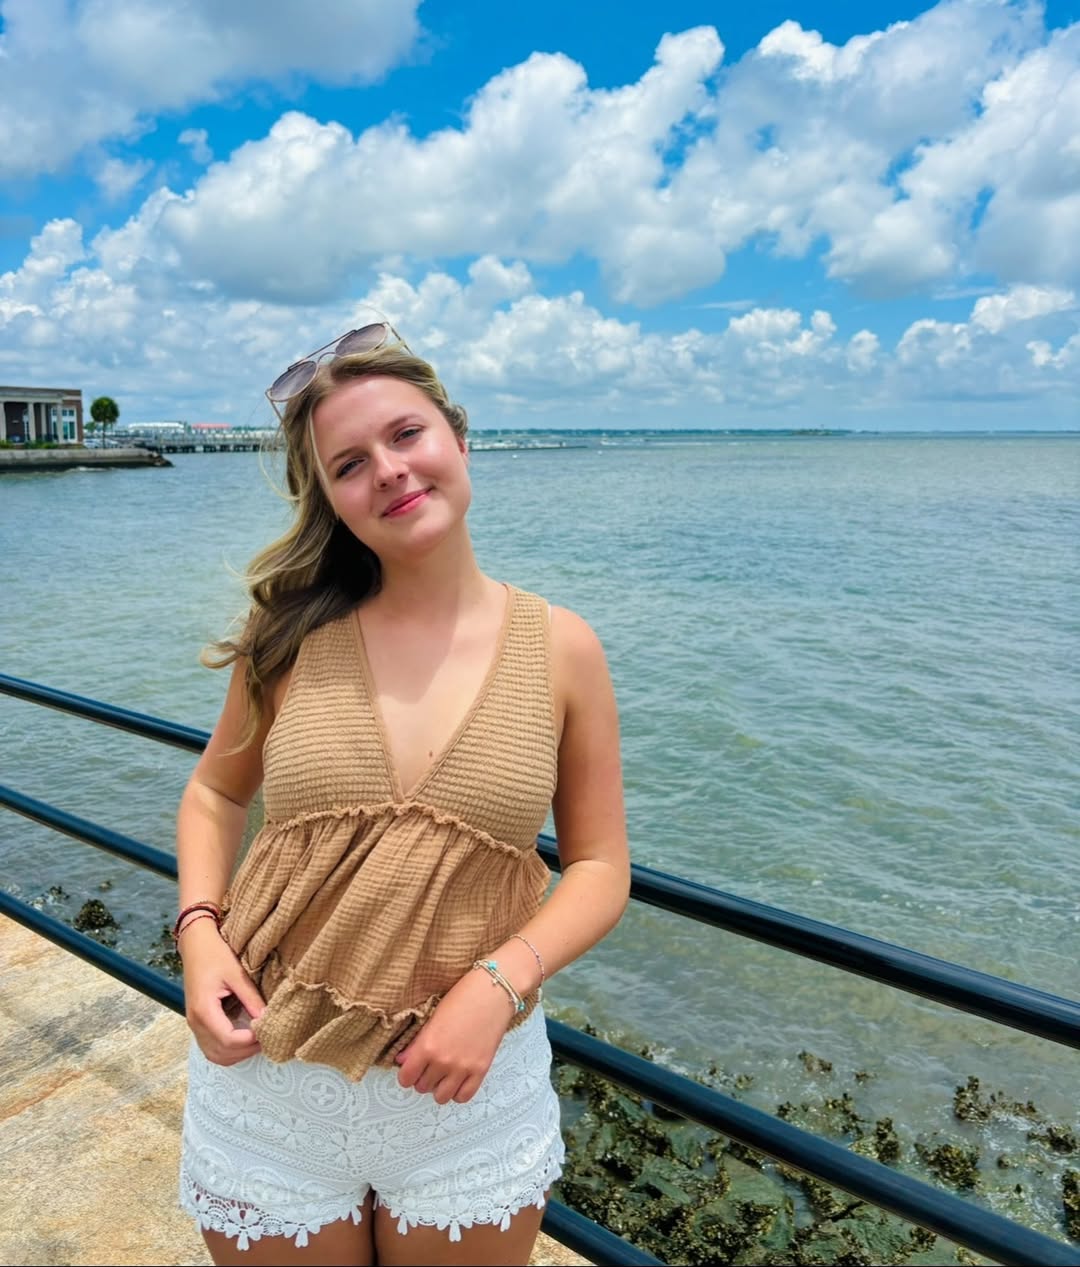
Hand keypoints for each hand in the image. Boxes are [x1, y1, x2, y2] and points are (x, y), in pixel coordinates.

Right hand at [180, 917, 265, 1065]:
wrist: (196, 945)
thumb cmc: (215, 955)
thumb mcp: (237, 974)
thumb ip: (251, 999)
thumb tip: (267, 1019)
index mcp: (204, 1010)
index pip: (228, 1040)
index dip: (249, 1041)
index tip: (266, 1030)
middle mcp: (195, 1023)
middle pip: (220, 1053)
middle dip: (245, 1050)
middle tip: (266, 1038)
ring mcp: (194, 1025)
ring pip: (214, 1055)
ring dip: (236, 1054)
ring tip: (257, 1039)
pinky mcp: (197, 1023)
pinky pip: (211, 1047)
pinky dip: (228, 1049)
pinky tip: (244, 1037)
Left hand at [395, 967, 517, 1103]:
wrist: (493, 992)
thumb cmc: (463, 997)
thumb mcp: (433, 1017)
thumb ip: (417, 1043)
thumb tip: (402, 1061)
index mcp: (427, 1045)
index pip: (406, 1078)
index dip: (406, 1074)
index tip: (411, 1068)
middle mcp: (443, 1061)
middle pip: (422, 1087)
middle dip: (423, 1078)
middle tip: (429, 1066)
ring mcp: (463, 1068)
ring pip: (441, 1097)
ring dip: (439, 1087)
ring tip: (443, 1073)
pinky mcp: (481, 1071)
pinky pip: (463, 1097)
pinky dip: (458, 1091)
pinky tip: (458, 1079)